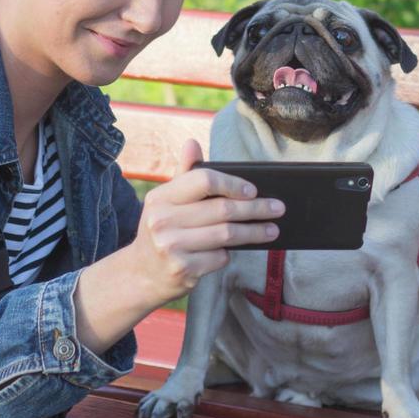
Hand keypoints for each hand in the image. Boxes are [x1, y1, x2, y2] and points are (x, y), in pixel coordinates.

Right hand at [127, 139, 281, 304]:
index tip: (253, 190)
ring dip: (254, 233)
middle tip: (277, 208)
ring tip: (272, 230)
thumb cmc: (162, 230)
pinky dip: (229, 254)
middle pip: (222, 210)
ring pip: (226, 235)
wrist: (140, 274)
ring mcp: (171, 247)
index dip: (232, 184)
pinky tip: (234, 250)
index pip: (203, 180)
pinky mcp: (182, 270)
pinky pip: (219, 258)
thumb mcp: (167, 202)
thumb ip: (184, 174)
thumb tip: (192, 143)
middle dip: (255, 209)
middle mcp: (162, 221)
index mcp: (160, 198)